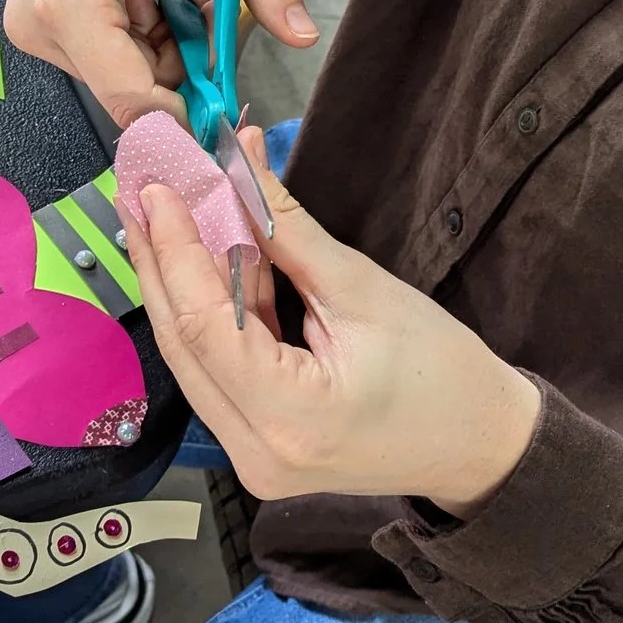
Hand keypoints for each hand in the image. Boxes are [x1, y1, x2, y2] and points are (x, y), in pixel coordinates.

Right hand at [6, 0, 316, 126]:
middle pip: (129, 88)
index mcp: (67, 0)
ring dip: (161, 46)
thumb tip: (303, 33)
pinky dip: (137, 36)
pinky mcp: (35, 20)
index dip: (188, 111)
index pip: (133, 98)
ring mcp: (30, 25)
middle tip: (208, 4)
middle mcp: (36, 24)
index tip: (230, 102)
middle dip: (181, 63)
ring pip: (119, 75)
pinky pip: (102, 56)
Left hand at [121, 129, 542, 514]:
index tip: (158, 188)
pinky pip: (218, 369)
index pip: (206, 325)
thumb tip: (236, 166)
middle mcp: (253, 452)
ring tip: (159, 215)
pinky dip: (212, 312)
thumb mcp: (364, 290)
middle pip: (184, 344)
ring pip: (194, 357)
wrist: (481, 444)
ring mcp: (251, 457)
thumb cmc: (442, 370)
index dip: (176, 250)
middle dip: (161, 261)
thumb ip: (287, 232)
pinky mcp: (257, 445)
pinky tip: (198, 257)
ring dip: (180, 283)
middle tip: (140, 191)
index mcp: (288, 419)